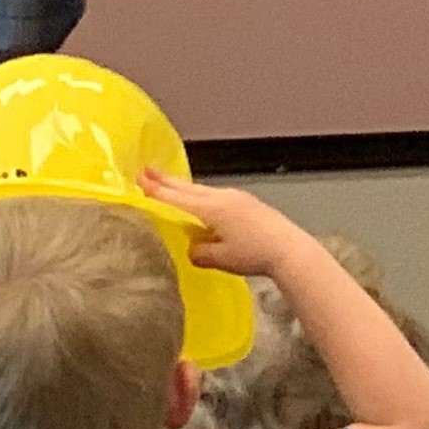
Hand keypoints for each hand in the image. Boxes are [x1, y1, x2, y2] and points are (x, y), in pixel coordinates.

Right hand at [137, 170, 303, 277]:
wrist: (291, 250)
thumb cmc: (254, 255)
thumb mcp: (220, 259)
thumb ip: (198, 252)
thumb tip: (191, 248)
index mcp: (211, 209)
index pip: (175, 199)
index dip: (155, 190)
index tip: (138, 179)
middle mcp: (222, 198)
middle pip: (187, 188)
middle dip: (165, 180)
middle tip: (146, 170)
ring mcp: (236, 198)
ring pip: (201, 190)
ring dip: (182, 187)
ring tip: (167, 183)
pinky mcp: (247, 203)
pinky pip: (214, 195)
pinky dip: (199, 194)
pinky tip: (198, 199)